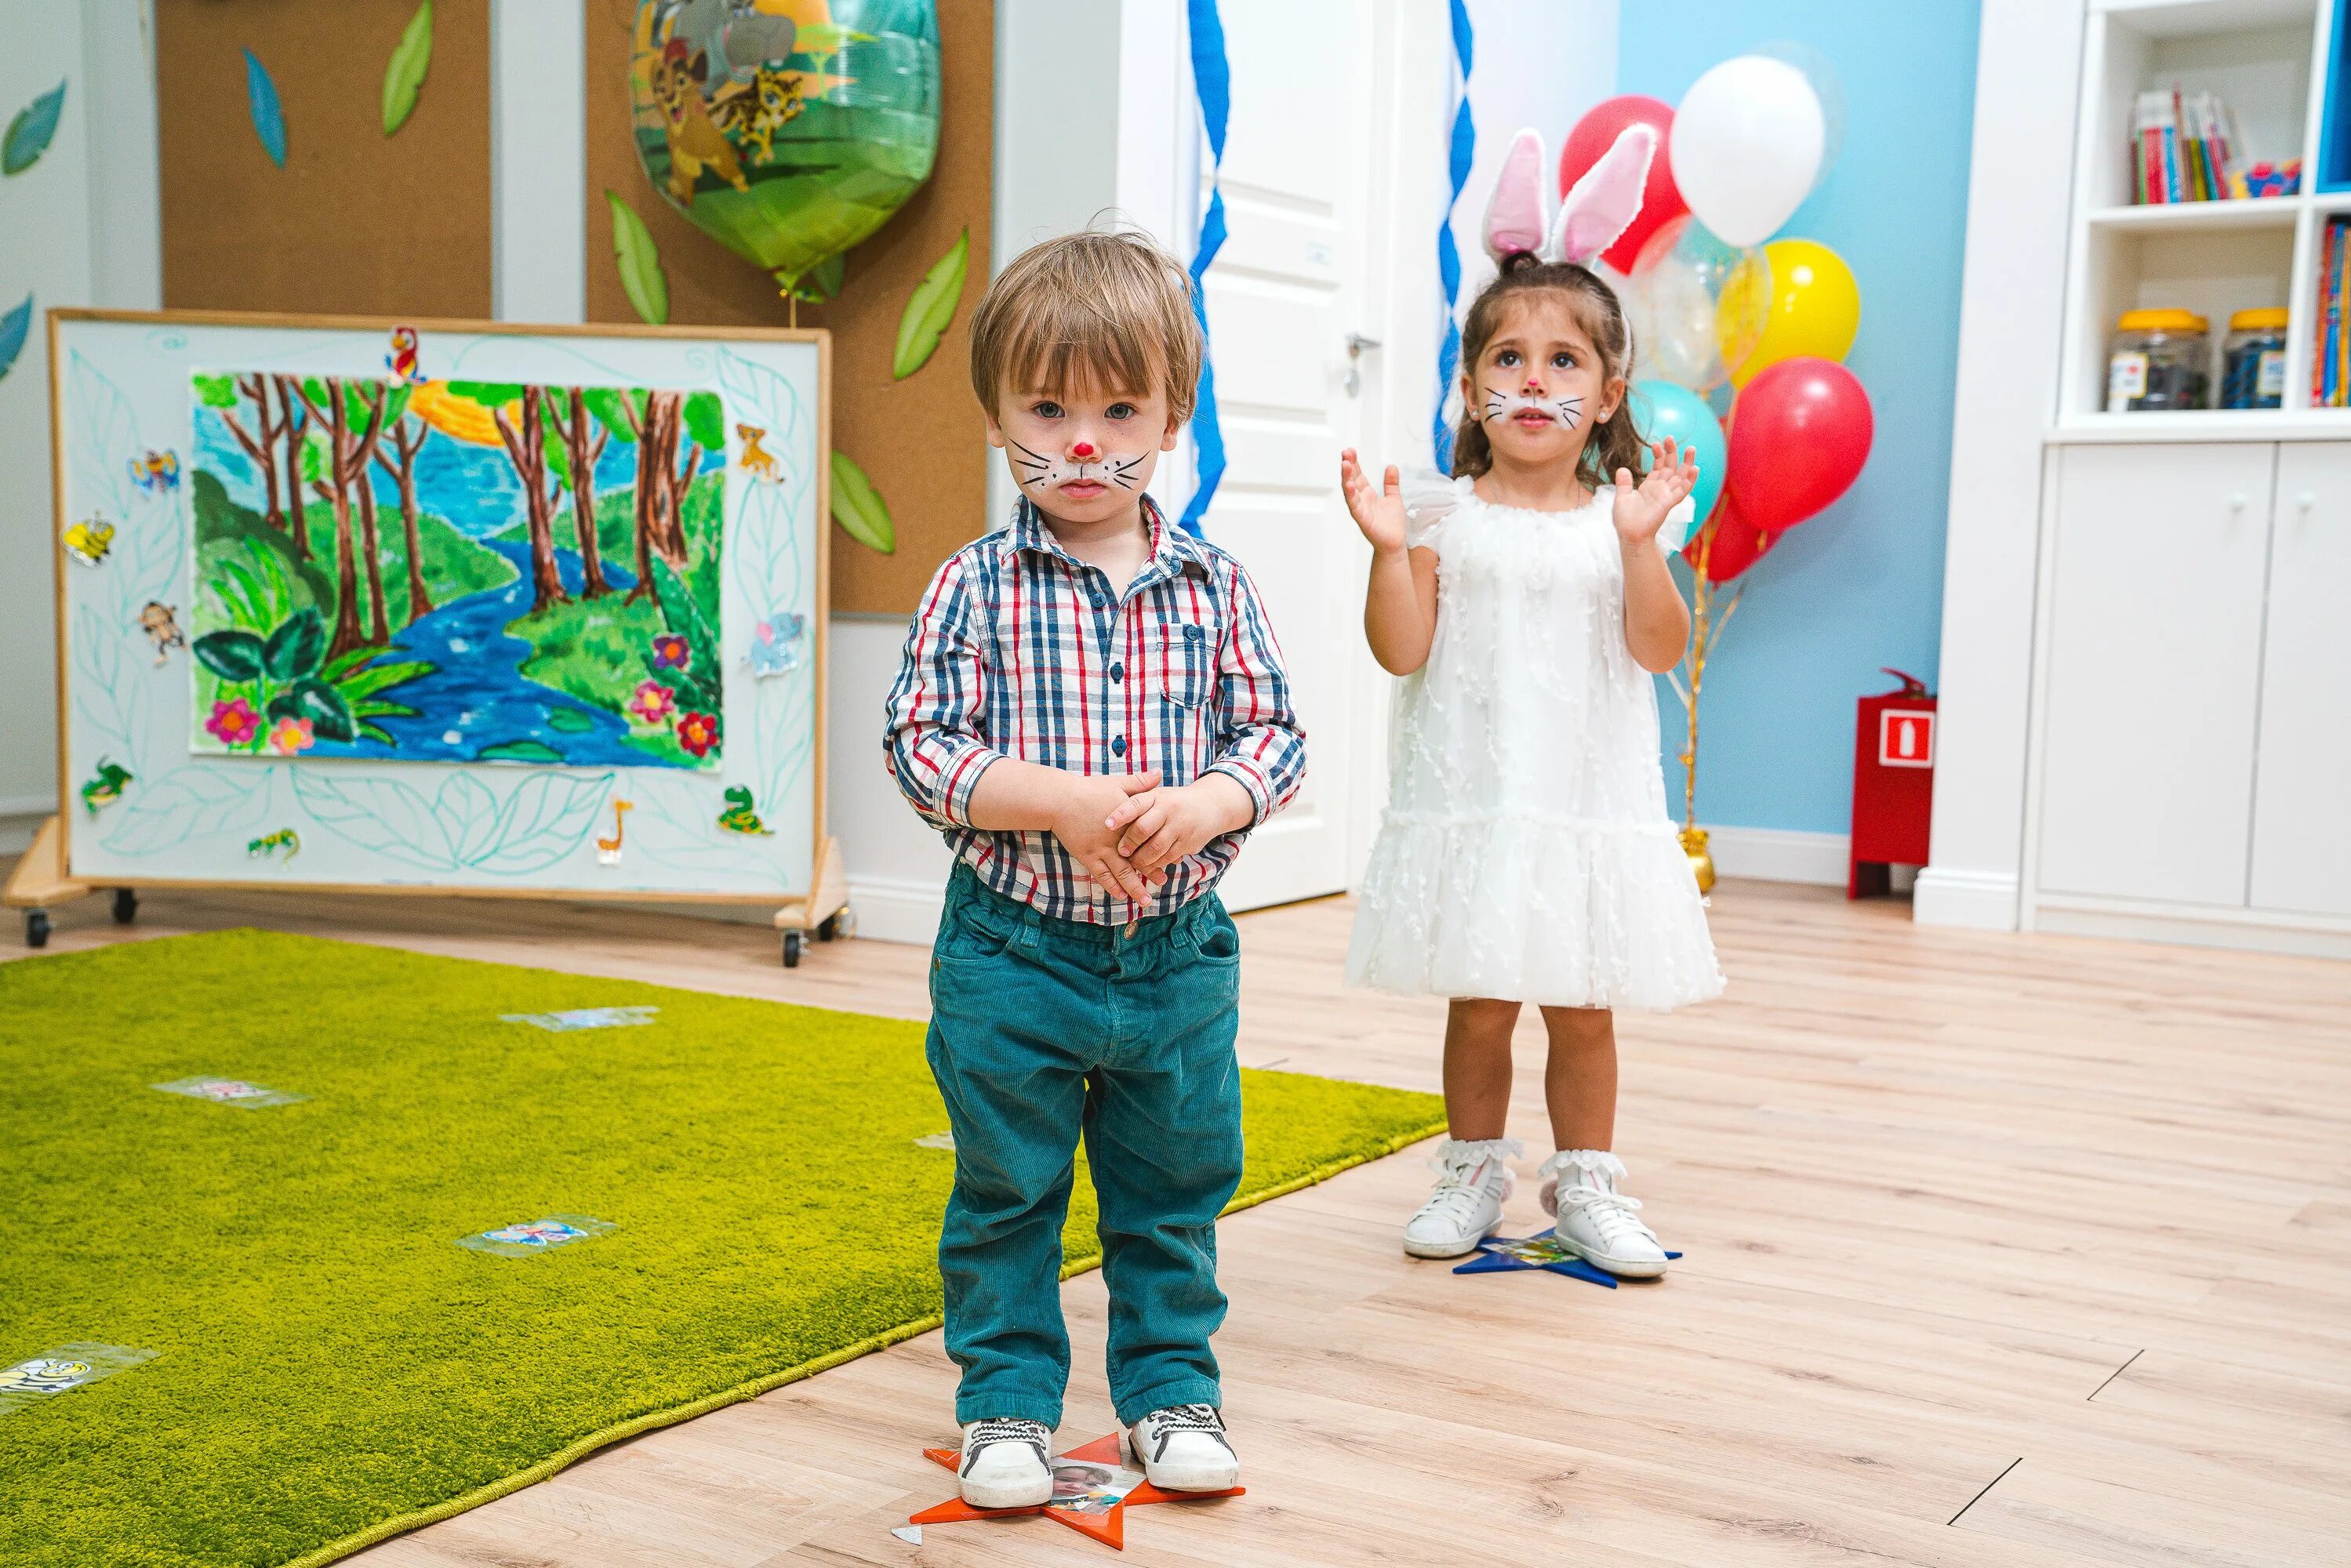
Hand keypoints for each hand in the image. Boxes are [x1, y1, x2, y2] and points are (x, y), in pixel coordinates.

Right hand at [1051, 770, 1162, 903]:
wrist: (1060, 800)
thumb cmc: (1089, 790)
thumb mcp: (1117, 783)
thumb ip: (1140, 782)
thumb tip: (1160, 773)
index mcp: (1127, 822)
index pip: (1148, 839)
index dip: (1161, 849)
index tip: (1174, 857)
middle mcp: (1116, 839)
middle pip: (1137, 860)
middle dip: (1151, 873)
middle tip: (1163, 882)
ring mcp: (1101, 850)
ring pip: (1121, 873)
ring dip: (1134, 887)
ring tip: (1145, 900)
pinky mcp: (1087, 856)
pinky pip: (1102, 875)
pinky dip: (1112, 886)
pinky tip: (1121, 895)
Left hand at [1103, 775, 1253, 874]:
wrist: (1211, 806)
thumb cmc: (1173, 802)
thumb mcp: (1157, 795)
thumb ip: (1136, 801)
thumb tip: (1109, 815)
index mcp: (1157, 796)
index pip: (1136, 804)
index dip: (1120, 815)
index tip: (1107, 824)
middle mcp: (1168, 810)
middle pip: (1143, 828)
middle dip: (1129, 843)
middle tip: (1121, 851)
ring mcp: (1179, 827)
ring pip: (1155, 848)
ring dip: (1140, 858)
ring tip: (1132, 861)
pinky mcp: (1187, 843)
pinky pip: (1167, 858)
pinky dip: (1155, 864)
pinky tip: (1147, 866)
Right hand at [1340, 448, 1408, 554]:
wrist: (1395, 543)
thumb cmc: (1392, 524)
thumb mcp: (1394, 498)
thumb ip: (1391, 483)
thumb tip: (1391, 466)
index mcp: (1367, 494)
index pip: (1358, 475)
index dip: (1354, 463)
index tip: (1350, 451)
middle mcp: (1361, 500)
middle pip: (1351, 480)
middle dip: (1348, 466)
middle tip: (1345, 452)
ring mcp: (1360, 510)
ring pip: (1350, 492)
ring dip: (1346, 478)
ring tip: (1345, 464)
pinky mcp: (1362, 520)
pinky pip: (1354, 507)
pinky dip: (1351, 496)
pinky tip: (1350, 486)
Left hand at [1613, 437, 1697, 545]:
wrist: (1629, 535)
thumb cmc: (1625, 520)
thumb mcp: (1622, 497)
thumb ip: (1624, 483)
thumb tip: (1622, 469)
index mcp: (1650, 486)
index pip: (1658, 466)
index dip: (1658, 454)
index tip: (1655, 443)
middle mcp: (1660, 489)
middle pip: (1670, 467)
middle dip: (1671, 452)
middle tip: (1670, 437)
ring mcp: (1667, 495)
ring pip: (1681, 476)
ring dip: (1687, 463)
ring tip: (1691, 448)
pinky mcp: (1670, 502)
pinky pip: (1683, 490)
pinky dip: (1690, 480)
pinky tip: (1695, 468)